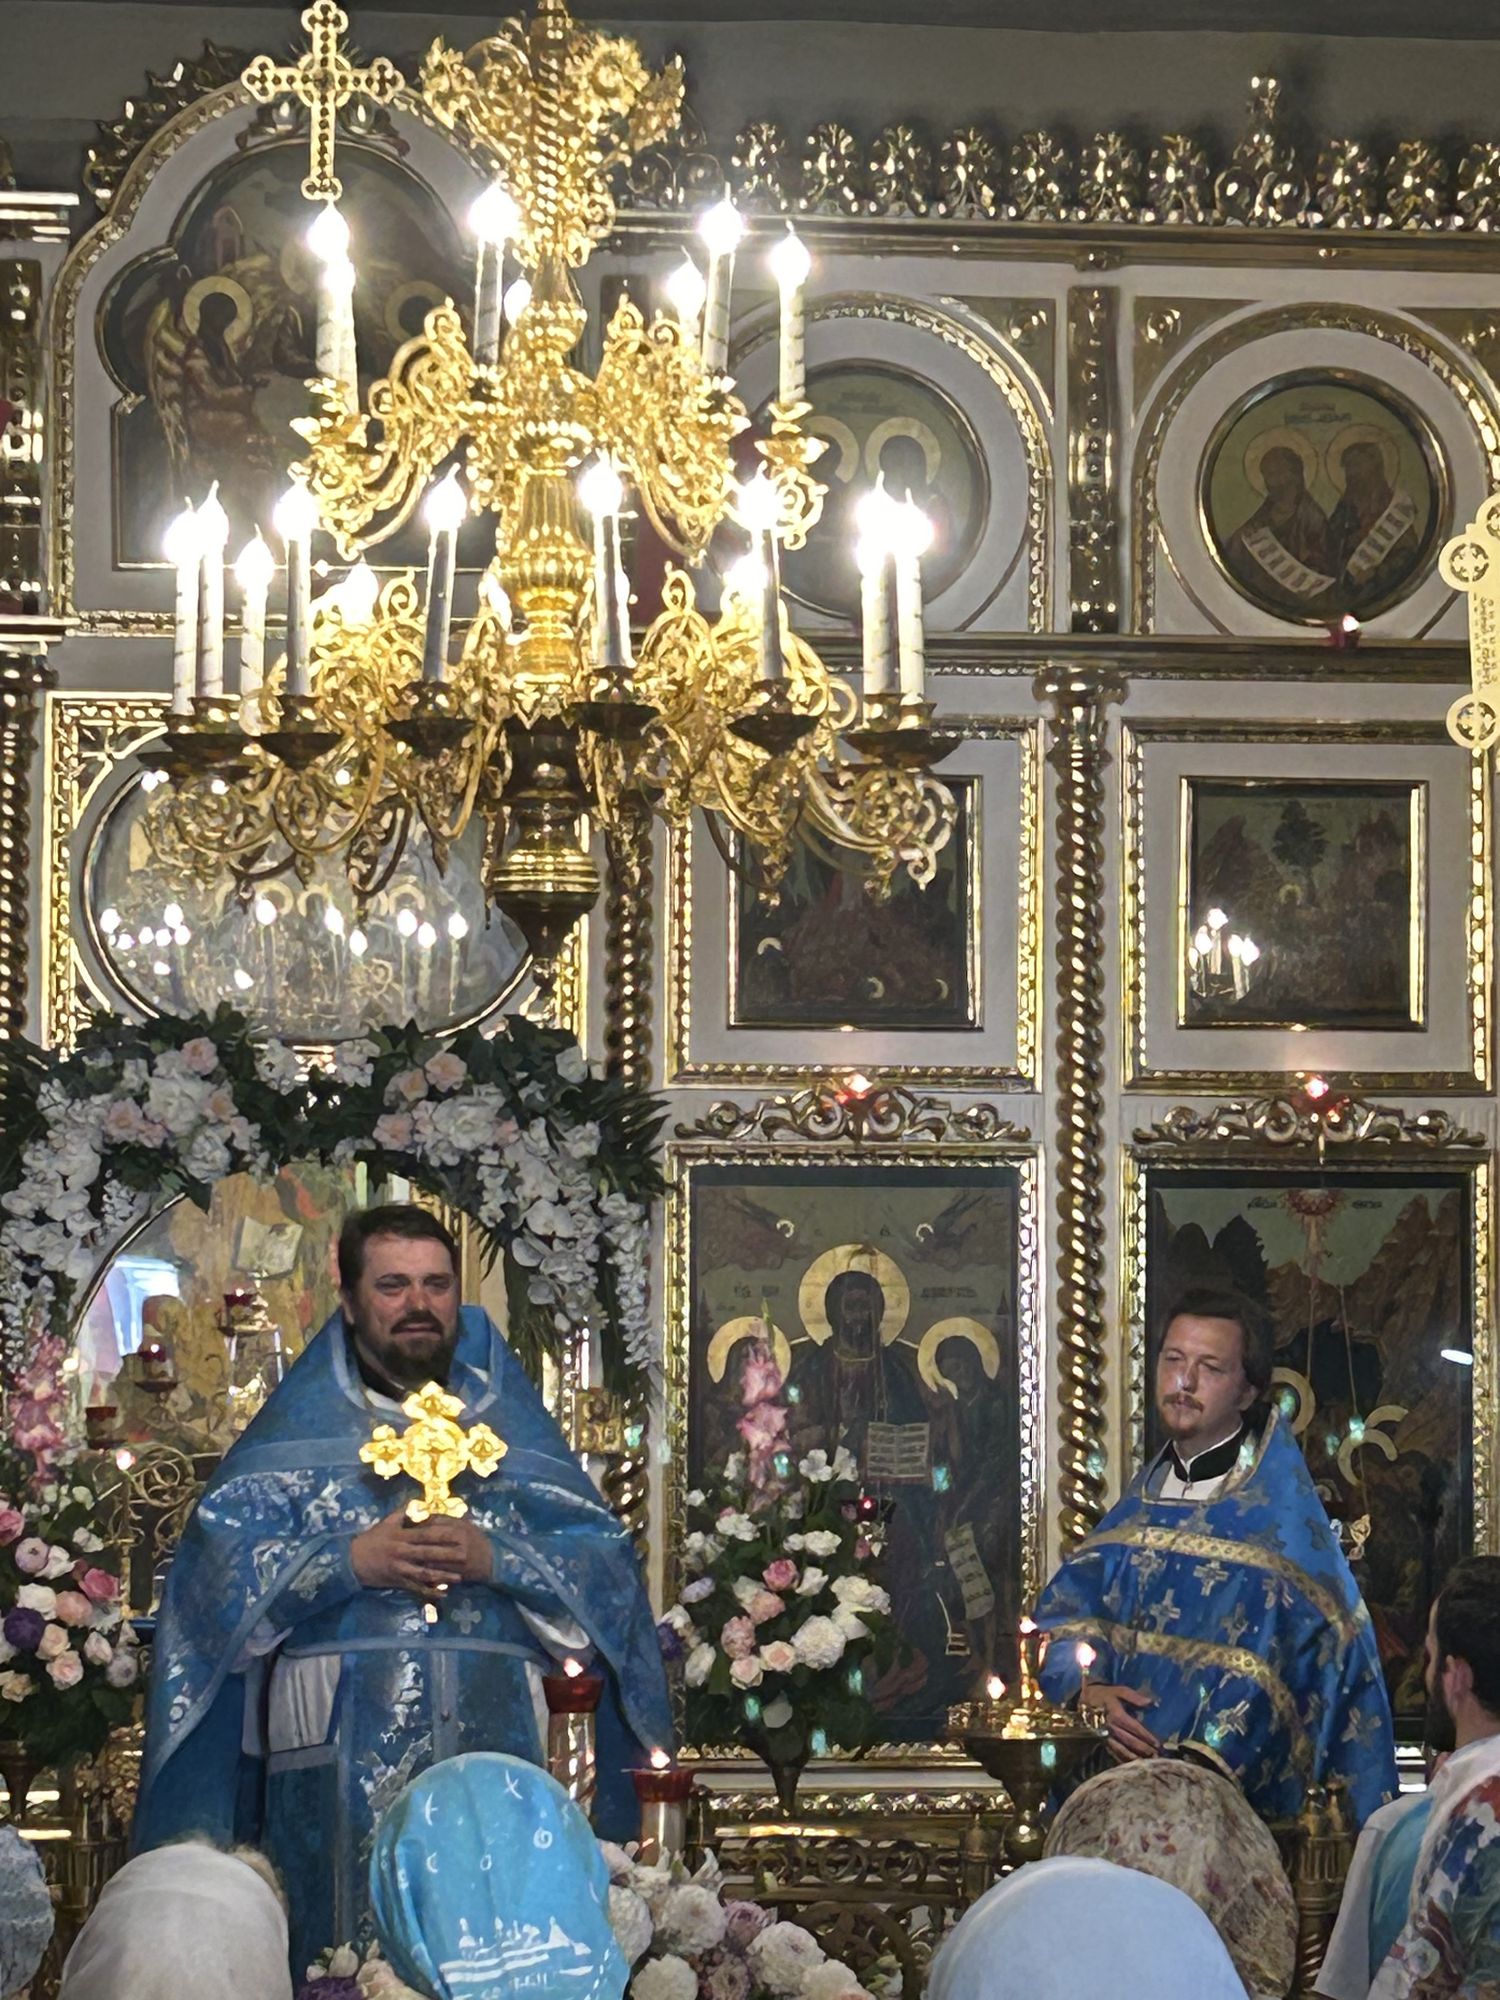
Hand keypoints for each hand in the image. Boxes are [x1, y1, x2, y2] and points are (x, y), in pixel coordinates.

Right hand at [350, 1511, 487, 1594]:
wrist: (352, 1560)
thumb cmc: (372, 1539)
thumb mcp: (386, 1523)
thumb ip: (403, 1512)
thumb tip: (418, 1501)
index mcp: (401, 1536)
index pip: (426, 1534)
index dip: (443, 1534)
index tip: (459, 1533)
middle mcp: (402, 1552)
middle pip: (429, 1553)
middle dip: (448, 1554)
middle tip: (466, 1554)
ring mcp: (400, 1568)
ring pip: (424, 1573)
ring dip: (443, 1575)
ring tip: (460, 1577)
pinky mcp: (398, 1581)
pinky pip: (416, 1588)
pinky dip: (429, 1591)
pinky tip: (443, 1593)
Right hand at [1085, 1683, 1158, 1761]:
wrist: (1084, 1699)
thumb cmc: (1104, 1694)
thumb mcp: (1119, 1690)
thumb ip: (1135, 1697)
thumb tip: (1153, 1703)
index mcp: (1117, 1715)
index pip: (1136, 1728)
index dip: (1147, 1737)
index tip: (1158, 1744)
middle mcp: (1111, 1728)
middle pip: (1130, 1742)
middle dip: (1144, 1749)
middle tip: (1157, 1756)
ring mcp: (1106, 1736)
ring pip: (1123, 1750)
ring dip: (1136, 1757)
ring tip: (1148, 1762)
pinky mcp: (1102, 1741)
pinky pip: (1114, 1753)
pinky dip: (1124, 1759)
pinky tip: (1133, 1764)